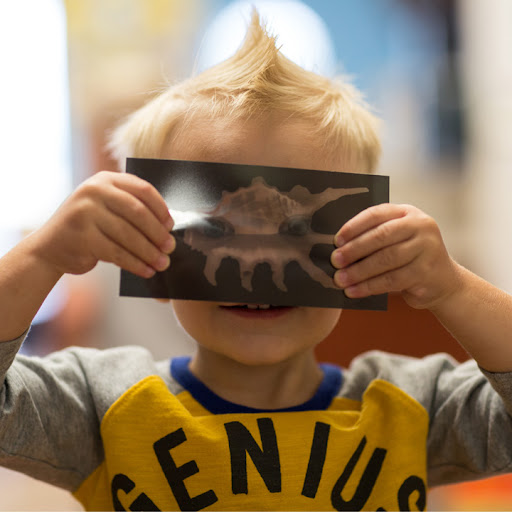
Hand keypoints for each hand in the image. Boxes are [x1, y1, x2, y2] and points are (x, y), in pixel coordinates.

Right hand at [31, 171, 174, 278]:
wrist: (50, 248)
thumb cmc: (88, 229)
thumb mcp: (106, 209)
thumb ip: (130, 209)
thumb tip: (167, 228)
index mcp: (105, 180)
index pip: (143, 189)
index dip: (161, 209)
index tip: (171, 225)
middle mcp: (94, 191)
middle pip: (138, 212)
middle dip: (157, 233)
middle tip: (170, 247)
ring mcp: (86, 212)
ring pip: (129, 235)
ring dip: (149, 252)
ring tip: (162, 263)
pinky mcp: (82, 236)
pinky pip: (117, 252)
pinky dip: (135, 264)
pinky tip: (146, 271)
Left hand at [331, 203, 460, 309]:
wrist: (443, 282)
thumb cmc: (408, 259)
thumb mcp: (396, 240)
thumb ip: (373, 238)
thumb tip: (338, 249)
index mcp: (407, 213)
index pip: (376, 214)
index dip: (354, 226)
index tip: (336, 240)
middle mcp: (420, 226)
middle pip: (381, 236)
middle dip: (354, 250)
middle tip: (335, 261)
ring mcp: (426, 248)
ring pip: (386, 259)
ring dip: (359, 271)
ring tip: (340, 279)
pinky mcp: (426, 271)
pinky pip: (392, 279)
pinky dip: (369, 286)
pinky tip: (354, 291)